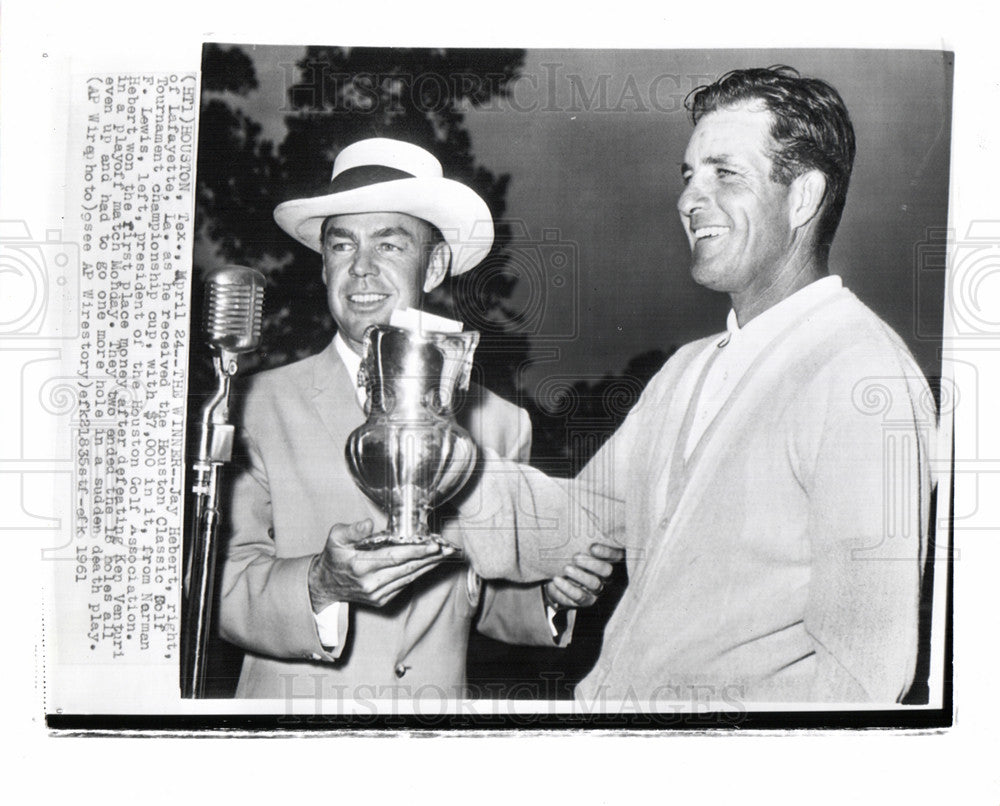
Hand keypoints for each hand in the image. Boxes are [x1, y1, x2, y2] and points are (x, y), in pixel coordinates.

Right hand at [308, 519, 454, 610]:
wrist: (326, 584)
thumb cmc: (334, 556)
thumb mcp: (336, 537)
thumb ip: (352, 530)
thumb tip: (368, 524)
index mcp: (359, 565)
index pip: (393, 556)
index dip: (415, 551)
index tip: (432, 545)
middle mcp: (370, 582)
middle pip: (406, 568)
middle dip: (429, 558)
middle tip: (447, 548)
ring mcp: (376, 594)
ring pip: (409, 577)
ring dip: (428, 566)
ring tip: (444, 554)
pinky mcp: (381, 600)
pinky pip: (404, 584)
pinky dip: (418, 573)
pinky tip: (429, 564)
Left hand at [543, 542, 623, 609]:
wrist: (554, 576)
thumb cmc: (568, 555)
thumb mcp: (574, 544)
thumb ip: (579, 534)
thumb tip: (575, 513)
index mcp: (606, 558)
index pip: (617, 555)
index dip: (608, 552)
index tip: (592, 546)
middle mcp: (605, 575)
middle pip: (607, 571)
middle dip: (592, 564)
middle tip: (576, 556)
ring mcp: (596, 589)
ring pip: (595, 584)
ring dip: (580, 576)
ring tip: (566, 568)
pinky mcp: (585, 600)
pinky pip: (580, 597)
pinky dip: (568, 588)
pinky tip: (557, 580)